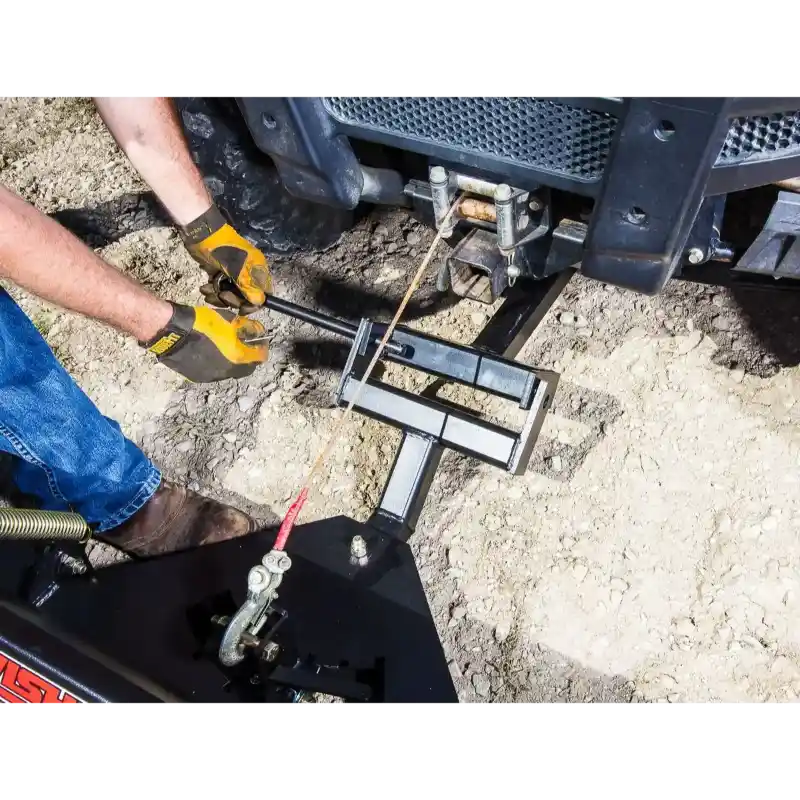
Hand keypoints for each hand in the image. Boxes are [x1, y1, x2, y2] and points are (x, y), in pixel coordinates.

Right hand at [141, 303, 267, 382]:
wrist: (171, 332)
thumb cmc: (201, 322)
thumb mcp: (227, 319)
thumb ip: (245, 327)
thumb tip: (257, 331)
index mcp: (237, 357)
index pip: (260, 357)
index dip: (262, 348)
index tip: (261, 341)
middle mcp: (227, 371)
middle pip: (246, 368)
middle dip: (249, 358)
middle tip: (246, 347)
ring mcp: (211, 376)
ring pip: (229, 372)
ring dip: (232, 362)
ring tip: (227, 349)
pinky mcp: (197, 377)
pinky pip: (214, 372)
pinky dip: (217, 364)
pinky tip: (211, 353)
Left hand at [180, 205, 270, 313]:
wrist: (200, 233)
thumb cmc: (220, 248)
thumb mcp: (236, 267)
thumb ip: (248, 285)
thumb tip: (259, 302)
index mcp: (257, 269)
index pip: (263, 294)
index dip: (253, 304)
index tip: (241, 308)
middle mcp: (248, 274)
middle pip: (245, 298)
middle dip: (232, 300)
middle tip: (221, 294)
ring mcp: (234, 275)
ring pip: (231, 295)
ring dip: (219, 297)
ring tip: (207, 290)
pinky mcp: (221, 275)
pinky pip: (220, 290)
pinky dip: (213, 292)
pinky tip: (205, 287)